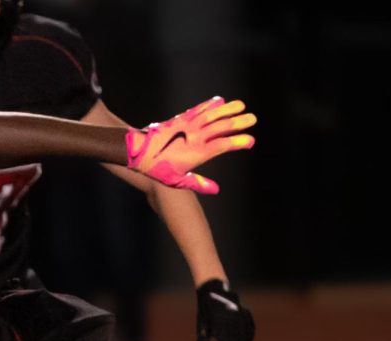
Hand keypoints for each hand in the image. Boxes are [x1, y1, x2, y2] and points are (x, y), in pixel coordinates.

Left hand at [125, 96, 255, 194]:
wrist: (137, 151)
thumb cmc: (157, 169)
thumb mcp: (177, 180)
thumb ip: (198, 183)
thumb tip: (216, 190)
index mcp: (197, 153)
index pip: (223, 145)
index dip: (238, 142)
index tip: (250, 141)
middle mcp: (195, 137)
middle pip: (222, 127)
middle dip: (239, 122)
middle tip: (253, 119)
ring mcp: (188, 125)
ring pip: (212, 114)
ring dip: (228, 109)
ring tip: (242, 105)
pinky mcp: (180, 118)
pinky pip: (199, 109)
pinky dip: (210, 104)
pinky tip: (220, 100)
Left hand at [196, 279, 255, 340]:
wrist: (214, 289)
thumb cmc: (205, 310)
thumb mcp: (201, 323)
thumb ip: (201, 339)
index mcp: (221, 324)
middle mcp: (233, 321)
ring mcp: (241, 317)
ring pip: (246, 338)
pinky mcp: (245, 313)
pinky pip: (250, 329)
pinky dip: (249, 340)